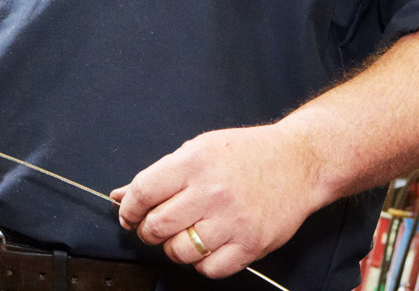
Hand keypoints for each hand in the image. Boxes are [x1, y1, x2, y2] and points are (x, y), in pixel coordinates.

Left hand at [111, 123, 325, 277]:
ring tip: (181, 236)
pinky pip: (210, 268)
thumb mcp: (198, 150)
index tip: (129, 215)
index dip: (129, 208)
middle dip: (148, 231)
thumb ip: (159, 174)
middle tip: (154, 227)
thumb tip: (120, 195)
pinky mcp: (251, 244)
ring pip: (180, 251)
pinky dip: (201, 263)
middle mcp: (212, 192)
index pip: (143, 191)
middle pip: (158, 225)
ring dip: (173, 248)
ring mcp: (233, 221)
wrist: (297, 163)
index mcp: (194, 162)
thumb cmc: (245, 154)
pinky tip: (205, 247)